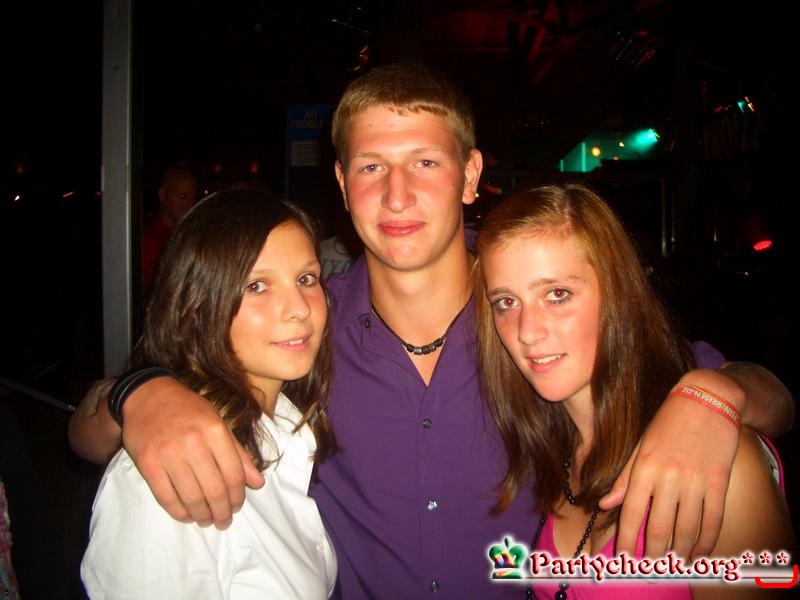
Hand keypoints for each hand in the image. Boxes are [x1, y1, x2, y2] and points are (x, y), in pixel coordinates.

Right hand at [122, 376, 264, 528]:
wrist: (147, 396)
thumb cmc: (188, 410)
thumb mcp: (218, 423)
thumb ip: (238, 454)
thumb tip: (258, 483)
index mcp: (214, 430)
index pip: (233, 474)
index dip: (237, 496)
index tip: (237, 506)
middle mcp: (193, 442)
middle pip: (214, 489)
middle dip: (222, 512)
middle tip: (224, 521)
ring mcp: (168, 454)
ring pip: (192, 497)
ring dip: (202, 516)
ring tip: (207, 521)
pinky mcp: (147, 465)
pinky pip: (166, 498)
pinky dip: (179, 512)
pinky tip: (187, 516)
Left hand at [601, 378, 739, 558]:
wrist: (707, 398)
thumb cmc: (668, 421)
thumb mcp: (641, 444)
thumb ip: (625, 476)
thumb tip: (605, 504)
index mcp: (644, 467)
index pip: (632, 513)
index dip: (628, 540)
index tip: (625, 559)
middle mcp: (668, 476)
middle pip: (659, 527)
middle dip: (654, 553)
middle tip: (651, 568)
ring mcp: (695, 480)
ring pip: (688, 529)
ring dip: (681, 552)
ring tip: (675, 564)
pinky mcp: (718, 481)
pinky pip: (713, 519)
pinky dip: (707, 540)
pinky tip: (701, 552)